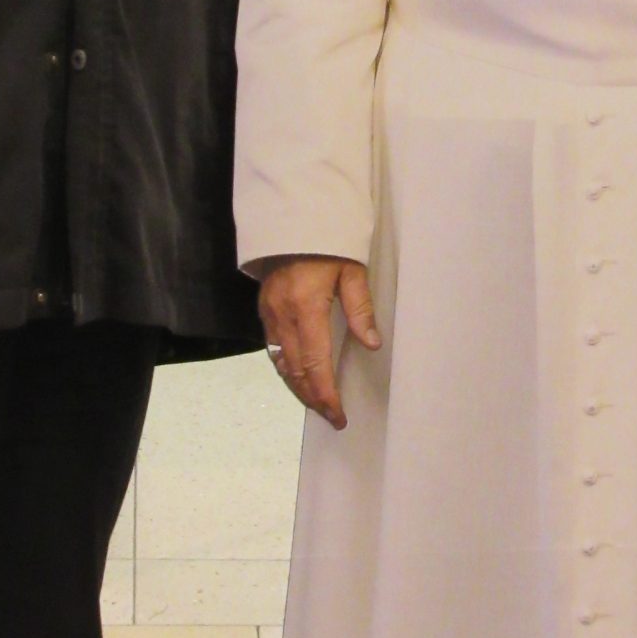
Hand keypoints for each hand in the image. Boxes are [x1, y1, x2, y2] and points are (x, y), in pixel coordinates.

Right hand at [259, 257, 381, 430]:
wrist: (293, 221)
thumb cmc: (328, 245)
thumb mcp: (352, 271)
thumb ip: (360, 308)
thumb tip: (372, 344)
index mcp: (306, 307)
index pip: (316, 363)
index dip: (326, 393)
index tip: (338, 413)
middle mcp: (283, 316)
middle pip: (296, 371)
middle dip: (313, 397)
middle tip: (331, 416)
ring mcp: (269, 314)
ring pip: (281, 364)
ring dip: (298, 388)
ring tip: (317, 403)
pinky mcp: (264, 311)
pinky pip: (273, 350)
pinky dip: (286, 370)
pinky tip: (298, 378)